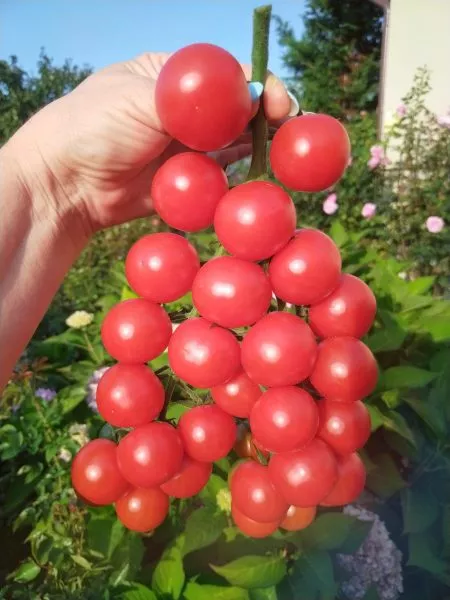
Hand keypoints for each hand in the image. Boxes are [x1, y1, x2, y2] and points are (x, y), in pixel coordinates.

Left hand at [7, 52, 293, 237]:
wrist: (67, 184)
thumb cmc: (94, 127)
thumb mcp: (142, 99)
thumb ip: (194, 99)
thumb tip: (250, 96)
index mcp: (172, 77)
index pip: (226, 75)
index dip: (258, 87)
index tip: (279, 104)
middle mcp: (185, 110)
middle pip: (236, 109)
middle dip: (266, 117)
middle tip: (292, 132)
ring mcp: (187, 146)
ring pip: (233, 143)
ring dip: (258, 147)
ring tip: (284, 155)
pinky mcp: (187, 179)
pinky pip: (220, 175)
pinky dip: (239, 175)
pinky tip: (258, 175)